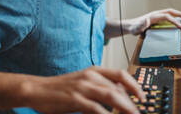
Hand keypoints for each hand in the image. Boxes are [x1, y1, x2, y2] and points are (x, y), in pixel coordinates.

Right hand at [28, 66, 144, 113]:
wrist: (38, 89)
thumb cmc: (61, 88)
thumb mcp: (84, 82)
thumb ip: (101, 86)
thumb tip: (120, 95)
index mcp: (95, 71)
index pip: (121, 74)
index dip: (135, 85)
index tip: (142, 97)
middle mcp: (91, 76)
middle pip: (118, 89)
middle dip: (132, 103)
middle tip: (138, 113)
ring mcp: (83, 87)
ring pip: (111, 96)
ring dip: (124, 108)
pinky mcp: (75, 98)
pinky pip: (95, 108)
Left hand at [127, 8, 180, 34]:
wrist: (130, 26)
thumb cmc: (134, 28)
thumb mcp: (136, 28)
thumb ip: (141, 25)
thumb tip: (146, 20)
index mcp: (153, 16)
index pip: (167, 17)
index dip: (175, 21)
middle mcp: (156, 14)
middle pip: (171, 12)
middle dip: (180, 14)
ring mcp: (157, 16)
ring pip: (170, 13)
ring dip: (178, 15)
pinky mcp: (158, 19)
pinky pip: (168, 17)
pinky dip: (175, 17)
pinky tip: (178, 22)